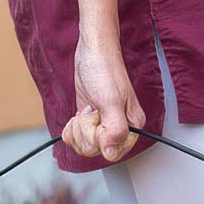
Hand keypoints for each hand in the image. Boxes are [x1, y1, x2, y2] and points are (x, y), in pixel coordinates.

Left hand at [62, 34, 144, 160]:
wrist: (92, 51)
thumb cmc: (104, 69)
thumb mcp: (110, 100)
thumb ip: (115, 129)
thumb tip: (111, 153)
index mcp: (131, 126)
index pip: (112, 152)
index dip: (98, 139)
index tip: (97, 120)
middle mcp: (119, 127)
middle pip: (95, 150)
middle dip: (85, 131)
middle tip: (91, 111)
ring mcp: (103, 124)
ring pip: (85, 145)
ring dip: (78, 129)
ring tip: (86, 110)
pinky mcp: (90, 120)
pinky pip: (77, 137)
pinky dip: (72, 129)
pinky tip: (77, 115)